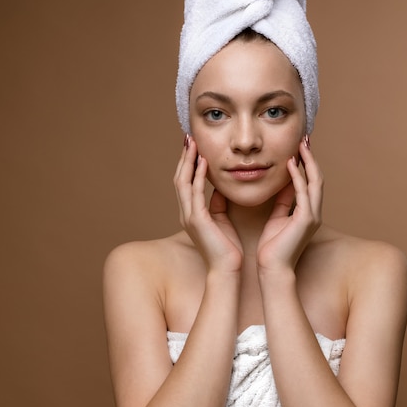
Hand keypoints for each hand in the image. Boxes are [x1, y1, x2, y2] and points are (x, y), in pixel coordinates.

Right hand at [174, 137, 242, 272]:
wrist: (226, 270)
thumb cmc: (227, 248)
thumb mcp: (221, 220)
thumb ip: (218, 204)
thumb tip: (220, 188)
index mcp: (191, 213)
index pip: (186, 182)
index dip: (188, 163)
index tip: (193, 146)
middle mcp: (185, 213)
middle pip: (179, 178)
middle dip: (184, 157)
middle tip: (188, 137)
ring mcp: (189, 216)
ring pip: (183, 182)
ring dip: (187, 161)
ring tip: (192, 143)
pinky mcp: (197, 220)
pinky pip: (195, 193)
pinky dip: (197, 176)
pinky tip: (202, 162)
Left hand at [257, 138, 322, 272]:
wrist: (273, 269)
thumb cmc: (272, 248)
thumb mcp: (277, 219)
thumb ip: (282, 203)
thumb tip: (282, 186)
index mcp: (307, 213)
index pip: (311, 182)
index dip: (306, 164)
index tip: (299, 147)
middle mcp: (314, 212)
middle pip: (317, 178)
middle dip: (311, 158)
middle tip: (304, 139)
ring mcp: (312, 216)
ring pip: (315, 182)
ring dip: (308, 162)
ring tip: (300, 145)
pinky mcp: (306, 219)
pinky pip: (304, 192)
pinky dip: (298, 176)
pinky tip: (291, 163)